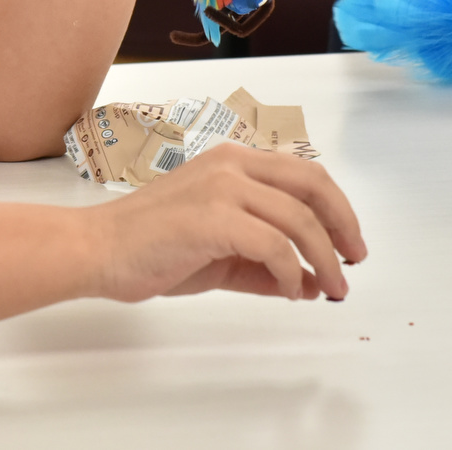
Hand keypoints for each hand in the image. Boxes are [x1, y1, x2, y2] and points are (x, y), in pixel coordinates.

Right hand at [83, 143, 366, 302]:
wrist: (96, 250)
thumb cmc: (149, 248)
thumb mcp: (220, 255)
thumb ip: (266, 265)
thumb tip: (311, 283)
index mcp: (233, 161)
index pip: (304, 174)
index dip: (337, 208)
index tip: (350, 244)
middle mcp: (232, 164)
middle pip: (313, 185)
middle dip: (343, 225)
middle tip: (354, 261)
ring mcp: (221, 187)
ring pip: (298, 218)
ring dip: (324, 258)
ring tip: (330, 287)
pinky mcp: (211, 217)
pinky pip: (272, 244)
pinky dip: (290, 271)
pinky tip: (290, 290)